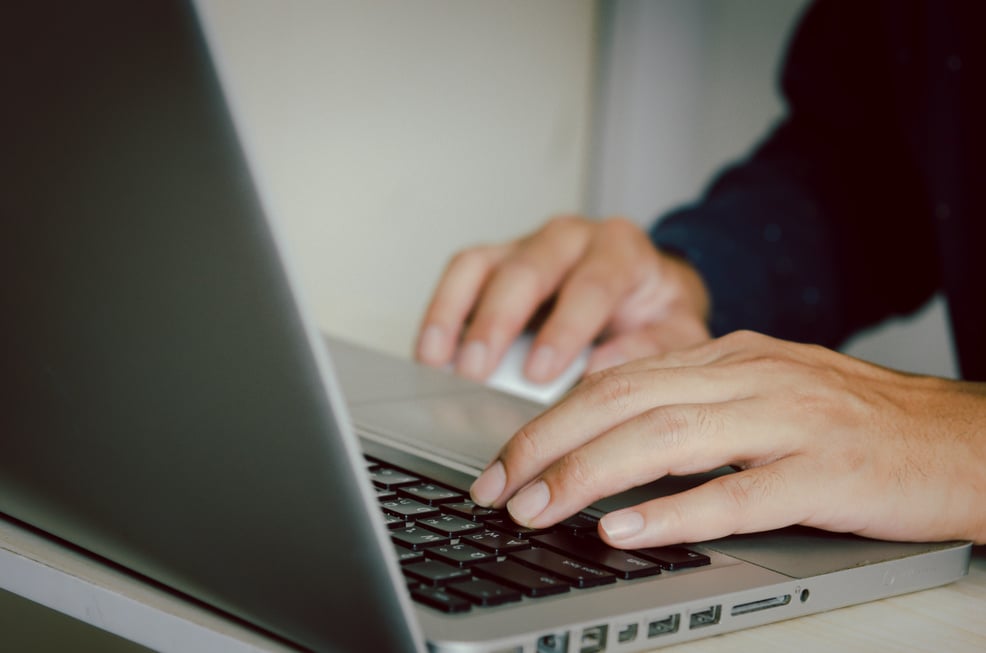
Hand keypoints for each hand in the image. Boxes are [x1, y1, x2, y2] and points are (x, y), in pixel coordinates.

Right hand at [415, 216, 710, 381]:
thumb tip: (602, 369)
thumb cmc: (657, 313)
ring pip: (483, 265)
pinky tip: (431, 349)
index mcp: (621, 249)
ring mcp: (529, 244)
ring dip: (457, 314)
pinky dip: (442, 310)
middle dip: (498, 324)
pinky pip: (462, 274)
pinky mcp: (499, 259)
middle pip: (528, 270)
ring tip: (440, 361)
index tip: (540, 372)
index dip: (564, 329)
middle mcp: (571, 238)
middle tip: (479, 373)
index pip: (591, 284)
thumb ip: (651, 348)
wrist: (647, 289)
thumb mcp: (677, 333)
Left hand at [469, 330, 985, 545]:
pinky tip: (625, 530)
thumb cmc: (854, 424)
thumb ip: (693, 405)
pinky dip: (673, 511)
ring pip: (665, 439)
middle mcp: (749, 378)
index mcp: (729, 358)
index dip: (550, 420)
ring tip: (538, 508)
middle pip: (623, 402)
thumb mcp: (762, 394)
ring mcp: (787, 422)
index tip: (505, 460)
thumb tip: (608, 434)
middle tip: (497, 488)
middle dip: (547, 444)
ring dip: (589, 476)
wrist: (961, 440)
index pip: (616, 380)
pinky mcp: (824, 473)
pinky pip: (735, 492)